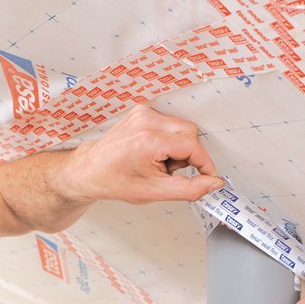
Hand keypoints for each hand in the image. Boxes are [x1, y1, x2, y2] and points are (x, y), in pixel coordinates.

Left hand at [61, 104, 225, 203]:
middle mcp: (145, 121)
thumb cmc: (116, 181)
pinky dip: (168, 140)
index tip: (207, 177)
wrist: (91, 170)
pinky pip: (170, 124)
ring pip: (181, 128)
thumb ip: (189, 189)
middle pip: (189, 133)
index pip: (192, 146)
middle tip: (169, 171)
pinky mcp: (142, 111)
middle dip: (187, 155)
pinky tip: (152, 152)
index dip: (204, 164)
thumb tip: (213, 183)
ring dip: (177, 148)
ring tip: (158, 163)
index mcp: (148, 140)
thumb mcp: (155, 192)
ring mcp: (143, 113)